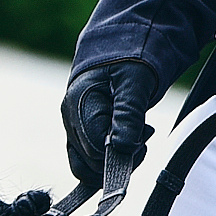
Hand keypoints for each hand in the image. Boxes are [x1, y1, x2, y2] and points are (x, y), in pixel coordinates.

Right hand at [60, 60, 158, 186]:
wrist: (123, 48)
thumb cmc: (129, 59)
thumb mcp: (135, 81)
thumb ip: (128, 114)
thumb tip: (123, 148)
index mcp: (78, 104)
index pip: (94, 148)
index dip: (121, 150)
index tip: (145, 133)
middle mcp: (70, 120)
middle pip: (90, 163)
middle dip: (122, 156)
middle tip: (144, 133)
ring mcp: (74, 129)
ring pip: (89, 167)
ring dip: (117, 159)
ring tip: (137, 135)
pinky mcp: (81, 134)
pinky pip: (90, 162)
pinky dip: (111, 160)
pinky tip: (128, 143)